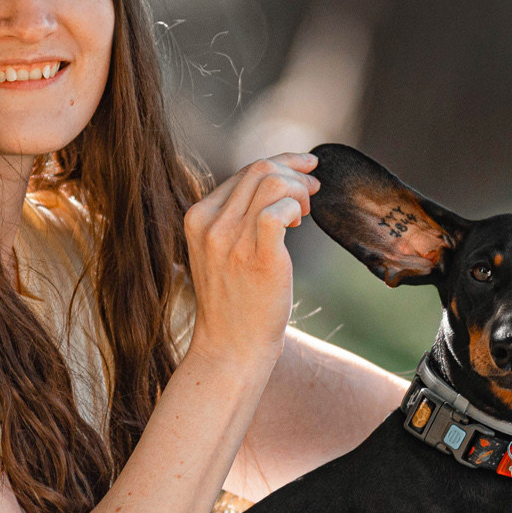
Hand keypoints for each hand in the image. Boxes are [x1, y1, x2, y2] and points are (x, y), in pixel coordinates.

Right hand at [182, 152, 319, 369]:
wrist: (231, 347)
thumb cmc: (234, 300)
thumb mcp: (221, 251)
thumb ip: (236, 218)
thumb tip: (276, 184)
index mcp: (198, 217)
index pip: (244, 173)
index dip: (279, 166)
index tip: (302, 175)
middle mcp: (210, 224)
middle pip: (260, 169)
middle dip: (295, 170)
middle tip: (313, 189)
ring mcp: (231, 240)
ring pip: (272, 182)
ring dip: (299, 189)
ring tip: (307, 211)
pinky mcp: (257, 257)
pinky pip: (279, 210)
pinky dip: (296, 207)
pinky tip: (299, 223)